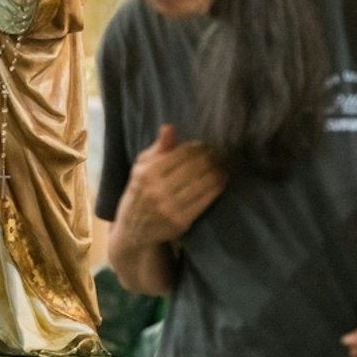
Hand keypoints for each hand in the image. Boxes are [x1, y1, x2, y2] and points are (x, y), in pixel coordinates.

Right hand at [115, 124, 226, 245]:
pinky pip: (205, 200)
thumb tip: (169, 128)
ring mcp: (170, 207)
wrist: (133, 229)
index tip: (207, 144)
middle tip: (219, 153)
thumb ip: (157, 149)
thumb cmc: (140, 192)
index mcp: (147, 173)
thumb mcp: (141, 168)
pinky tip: (222, 180)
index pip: (181, 154)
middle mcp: (158, 190)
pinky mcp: (181, 221)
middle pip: (194, 167)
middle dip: (210, 157)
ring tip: (223, 165)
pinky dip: (217, 188)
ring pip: (202, 183)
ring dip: (217, 171)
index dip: (198, 147)